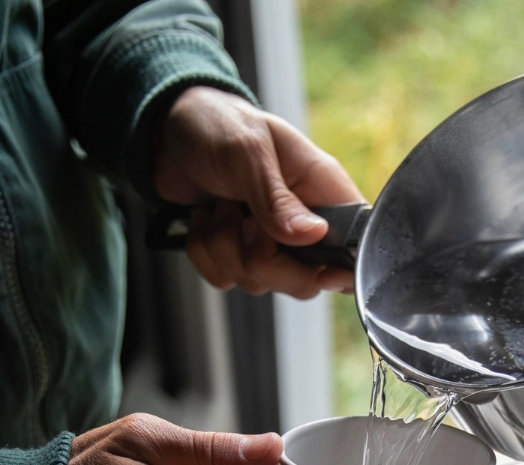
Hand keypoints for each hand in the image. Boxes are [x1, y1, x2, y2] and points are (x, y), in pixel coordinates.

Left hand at [153, 86, 362, 297]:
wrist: (169, 128)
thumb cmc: (219, 123)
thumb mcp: (248, 151)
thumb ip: (277, 198)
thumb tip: (312, 235)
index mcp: (323, 191)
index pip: (355, 246)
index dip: (341, 268)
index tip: (315, 269)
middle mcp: (303, 222)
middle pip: (305, 281)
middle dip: (264, 261)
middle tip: (244, 222)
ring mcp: (269, 241)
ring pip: (259, 282)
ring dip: (224, 248)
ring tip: (219, 205)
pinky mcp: (237, 250)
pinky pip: (225, 279)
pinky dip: (204, 254)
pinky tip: (204, 218)